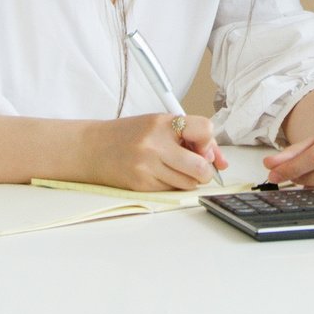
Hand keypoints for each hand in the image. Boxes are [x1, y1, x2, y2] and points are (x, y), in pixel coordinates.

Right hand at [86, 113, 226, 191]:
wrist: (92, 148)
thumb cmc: (129, 135)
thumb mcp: (158, 124)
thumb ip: (190, 138)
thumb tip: (221, 161)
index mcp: (162, 123)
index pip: (204, 130)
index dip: (209, 142)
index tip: (202, 146)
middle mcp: (155, 144)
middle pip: (201, 167)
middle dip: (205, 170)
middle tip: (197, 165)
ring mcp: (147, 167)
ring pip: (189, 183)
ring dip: (189, 179)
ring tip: (174, 167)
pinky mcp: (142, 185)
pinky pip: (172, 190)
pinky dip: (172, 185)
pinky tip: (159, 174)